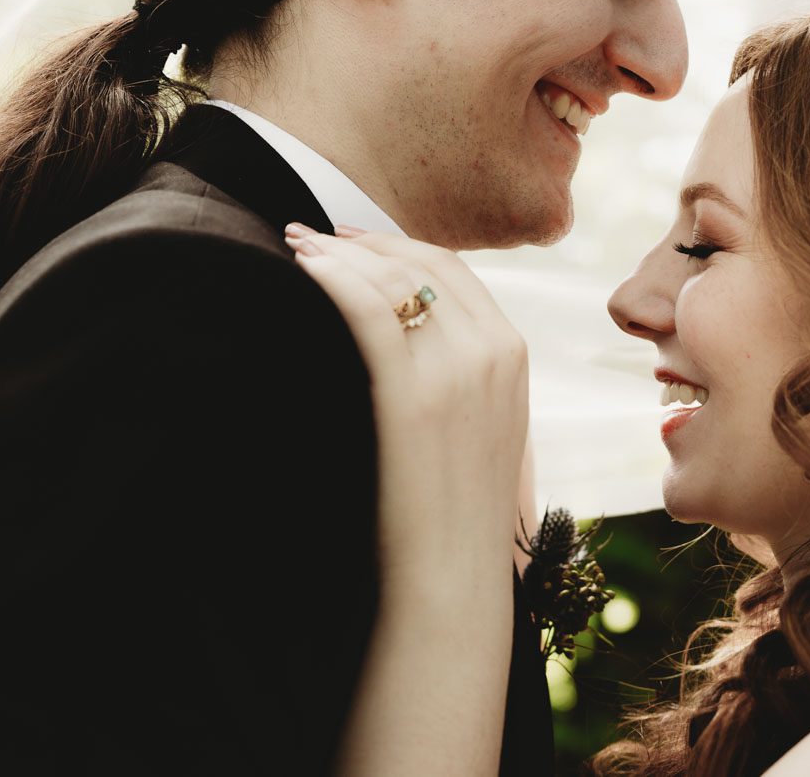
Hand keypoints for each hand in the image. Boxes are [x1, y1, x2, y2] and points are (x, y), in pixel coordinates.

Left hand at [284, 223, 528, 572]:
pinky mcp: (413, 397)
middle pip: (424, 265)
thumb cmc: (458, 514)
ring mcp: (458, 372)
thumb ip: (469, 378)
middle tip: (314, 234)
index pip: (455, 273)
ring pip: (392, 281)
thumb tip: (422, 343)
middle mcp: (493, 351)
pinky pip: (368, 313)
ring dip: (339, 255)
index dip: (400, 248)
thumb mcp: (486, 430)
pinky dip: (331, 281)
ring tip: (296, 246)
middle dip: (365, 241)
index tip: (355, 242)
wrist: (456, 575)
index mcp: (513, 354)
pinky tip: (301, 273)